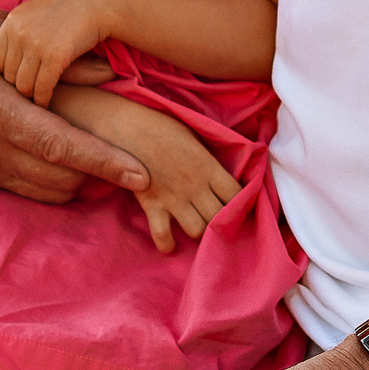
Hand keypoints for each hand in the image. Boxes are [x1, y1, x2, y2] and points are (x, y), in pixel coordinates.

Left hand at [0, 0, 117, 105]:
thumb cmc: (70, 7)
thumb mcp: (36, 13)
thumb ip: (20, 32)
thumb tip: (8, 60)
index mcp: (11, 21)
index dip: (6, 73)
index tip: (19, 78)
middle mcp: (19, 33)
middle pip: (8, 76)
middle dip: (19, 85)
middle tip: (30, 90)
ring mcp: (36, 45)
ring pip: (23, 86)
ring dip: (31, 95)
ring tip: (38, 97)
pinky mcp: (55, 56)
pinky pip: (42, 88)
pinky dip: (43, 99)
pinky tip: (47, 101)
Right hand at [0, 0, 148, 202]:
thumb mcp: (2, 35)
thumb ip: (57, 59)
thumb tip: (113, 74)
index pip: (59, 146)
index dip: (103, 162)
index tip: (142, 173)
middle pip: (59, 177)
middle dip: (102, 174)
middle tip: (139, 161)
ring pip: (46, 191)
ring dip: (81, 181)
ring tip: (112, 162)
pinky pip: (26, 190)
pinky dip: (55, 182)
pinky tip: (75, 162)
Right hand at [51, 87, 242, 252]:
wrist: (127, 126)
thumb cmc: (162, 126)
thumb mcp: (194, 136)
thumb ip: (208, 159)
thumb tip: (224, 172)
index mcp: (209, 166)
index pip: (237, 194)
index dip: (241, 202)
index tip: (238, 205)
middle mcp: (195, 185)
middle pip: (220, 217)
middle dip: (221, 220)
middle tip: (218, 220)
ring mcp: (173, 197)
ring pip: (198, 230)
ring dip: (199, 230)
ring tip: (197, 225)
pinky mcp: (151, 205)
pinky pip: (162, 235)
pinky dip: (167, 243)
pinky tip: (171, 243)